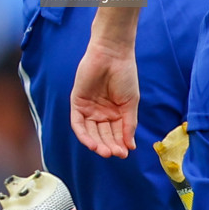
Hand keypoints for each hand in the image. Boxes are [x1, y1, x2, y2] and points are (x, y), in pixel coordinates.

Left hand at [70, 30, 140, 158]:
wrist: (113, 55)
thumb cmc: (125, 76)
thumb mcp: (131, 103)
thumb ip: (129, 125)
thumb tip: (130, 146)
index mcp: (115, 113)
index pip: (116, 134)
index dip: (119, 144)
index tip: (124, 153)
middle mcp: (101, 113)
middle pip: (103, 135)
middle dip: (108, 145)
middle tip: (114, 154)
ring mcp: (89, 109)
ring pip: (90, 132)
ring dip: (96, 143)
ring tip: (104, 151)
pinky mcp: (77, 103)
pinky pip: (78, 123)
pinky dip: (84, 135)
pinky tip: (92, 143)